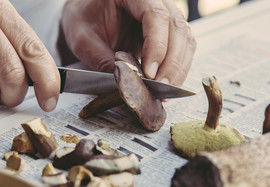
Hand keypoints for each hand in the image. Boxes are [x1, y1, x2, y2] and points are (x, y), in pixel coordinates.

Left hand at [59, 0, 195, 85]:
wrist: (88, 16)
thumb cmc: (85, 20)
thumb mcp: (83, 40)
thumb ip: (102, 59)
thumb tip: (126, 82)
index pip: (156, 15)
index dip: (156, 46)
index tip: (149, 73)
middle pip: (177, 28)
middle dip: (171, 62)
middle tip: (159, 87)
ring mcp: (167, 13)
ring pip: (185, 39)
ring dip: (178, 67)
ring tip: (164, 90)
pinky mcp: (170, 30)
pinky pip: (184, 48)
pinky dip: (178, 68)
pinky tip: (167, 83)